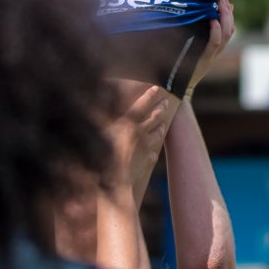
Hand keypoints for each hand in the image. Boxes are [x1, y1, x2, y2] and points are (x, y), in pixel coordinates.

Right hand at [103, 77, 174, 196]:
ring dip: (160, 127)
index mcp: (128, 122)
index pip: (142, 104)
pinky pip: (153, 153)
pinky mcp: (148, 158)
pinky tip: (152, 153)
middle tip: (166, 102)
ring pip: (158, 133)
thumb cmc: (102, 156)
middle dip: (161, 107)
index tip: (157, 88)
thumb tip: (109, 114)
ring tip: (163, 124)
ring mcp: (146, 145)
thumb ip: (110, 123)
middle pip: (155, 116)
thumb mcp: (102, 134)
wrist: (114, 180)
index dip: (149, 95)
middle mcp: (140, 131)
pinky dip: (152, 151)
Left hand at [184, 0, 235, 98]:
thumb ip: (195, 34)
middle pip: (230, 28)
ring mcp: (212, 56)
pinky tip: (213, 20)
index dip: (229, 13)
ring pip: (227, 34)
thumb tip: (199, 14)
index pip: (229, 27)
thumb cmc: (180, 66)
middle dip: (227, 11)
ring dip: (225, 17)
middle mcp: (217, 51)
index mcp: (215, 48)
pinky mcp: (205, 60)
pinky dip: (216, 32)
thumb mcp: (189, 47)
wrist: (176, 87)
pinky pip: (214, 44)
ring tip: (220, 3)